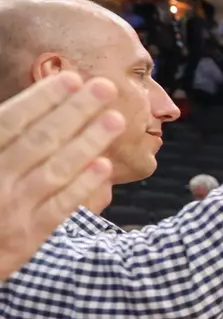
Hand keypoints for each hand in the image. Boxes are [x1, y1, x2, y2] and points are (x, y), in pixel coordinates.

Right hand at [0, 72, 123, 279]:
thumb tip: (25, 109)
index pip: (11, 121)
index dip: (43, 99)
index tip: (72, 79)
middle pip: (40, 140)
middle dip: (75, 111)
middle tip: (105, 88)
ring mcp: (12, 210)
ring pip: (56, 170)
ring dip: (88, 142)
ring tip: (115, 120)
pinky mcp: (27, 239)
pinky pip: (60, 207)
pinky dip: (82, 185)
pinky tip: (104, 165)